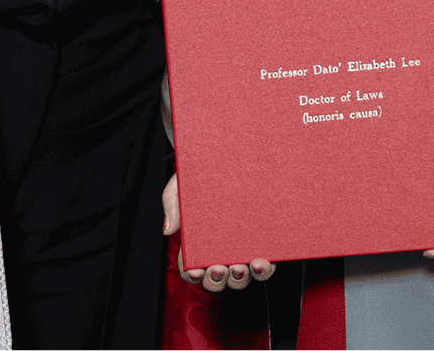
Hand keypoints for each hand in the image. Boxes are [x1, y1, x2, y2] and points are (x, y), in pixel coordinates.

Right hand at [162, 173, 275, 291]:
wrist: (236, 153)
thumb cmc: (206, 172)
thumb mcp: (183, 182)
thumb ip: (172, 203)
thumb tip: (168, 230)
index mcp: (198, 241)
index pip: (191, 268)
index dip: (192, 274)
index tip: (196, 270)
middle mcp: (221, 248)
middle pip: (216, 278)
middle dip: (217, 280)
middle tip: (220, 268)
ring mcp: (243, 247)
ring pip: (241, 278)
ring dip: (241, 279)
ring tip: (243, 267)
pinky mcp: (264, 243)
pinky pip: (265, 266)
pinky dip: (264, 270)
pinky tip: (262, 262)